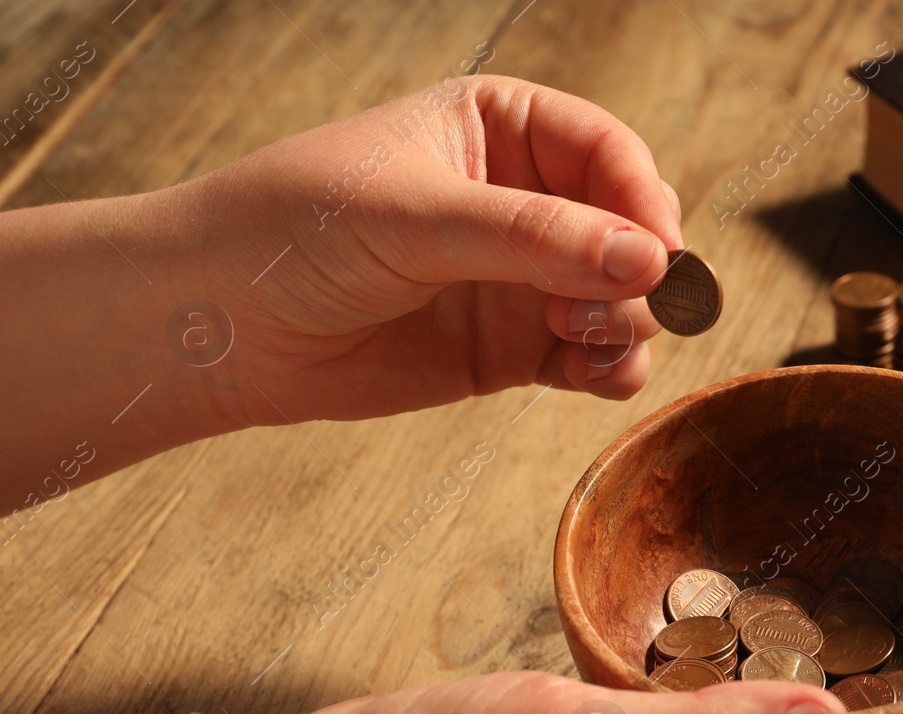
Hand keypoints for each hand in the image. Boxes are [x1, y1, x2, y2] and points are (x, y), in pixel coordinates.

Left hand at [169, 75, 682, 427]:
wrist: (224, 325)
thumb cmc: (297, 232)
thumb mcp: (418, 217)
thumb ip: (534, 238)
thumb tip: (649, 260)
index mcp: (502, 128)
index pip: (608, 152)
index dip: (643, 200)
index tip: (659, 252)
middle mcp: (524, 200)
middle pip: (630, 229)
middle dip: (639, 269)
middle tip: (620, 304)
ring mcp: (523, 278)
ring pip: (622, 299)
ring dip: (628, 323)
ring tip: (581, 339)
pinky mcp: (513, 348)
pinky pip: (592, 356)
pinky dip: (610, 368)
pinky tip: (594, 376)